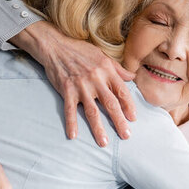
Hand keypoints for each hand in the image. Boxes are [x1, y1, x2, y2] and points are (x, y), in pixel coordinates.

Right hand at [11, 21, 136, 146]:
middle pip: (110, 104)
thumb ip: (118, 68)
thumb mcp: (102, 55)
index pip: (122, 91)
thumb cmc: (80, 50)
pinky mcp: (67, 90)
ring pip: (92, 111)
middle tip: (125, 135)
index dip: (129, 106)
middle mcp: (96, 79)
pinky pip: (70, 110)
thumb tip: (132, 76)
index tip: (133, 118)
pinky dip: (71, 123)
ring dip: (98, 128)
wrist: (56, 46)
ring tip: (104, 142)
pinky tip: (73, 135)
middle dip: (119, 121)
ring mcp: (81, 86)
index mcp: (107, 70)